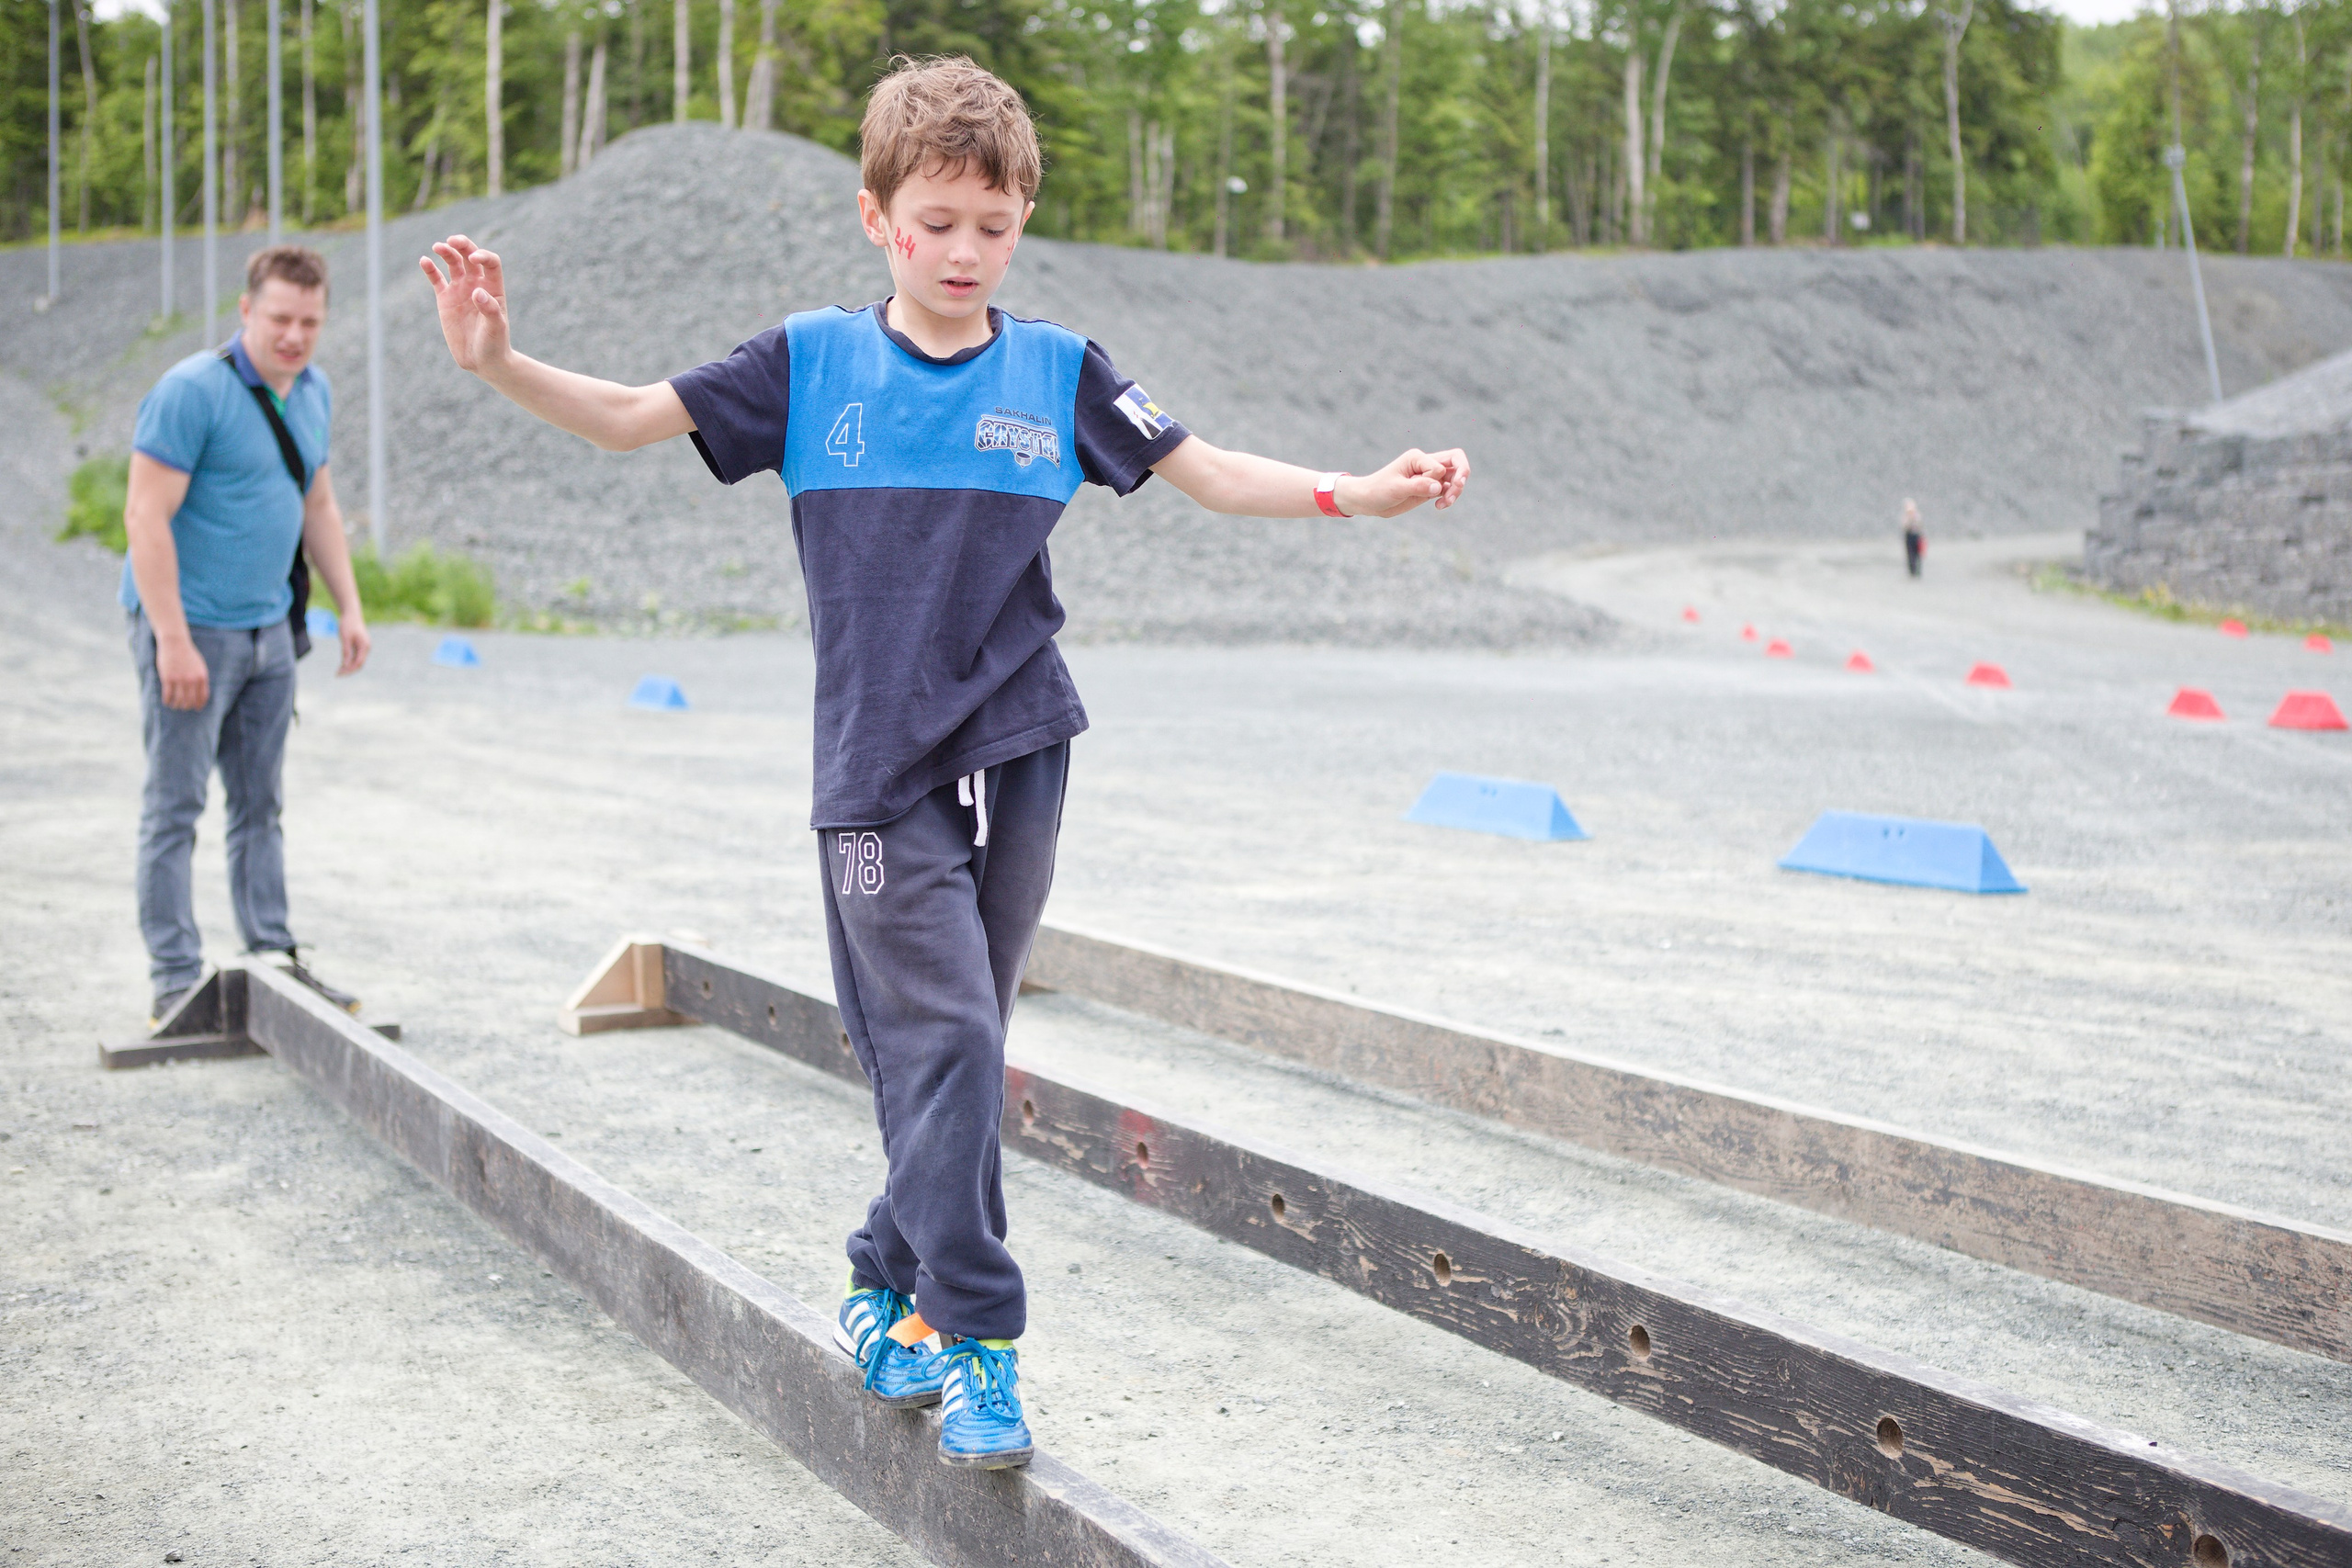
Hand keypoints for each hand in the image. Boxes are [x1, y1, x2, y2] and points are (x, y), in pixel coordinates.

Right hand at [157, 634, 209, 710]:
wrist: (175, 643)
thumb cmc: (187, 654)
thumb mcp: (199, 666)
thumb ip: (200, 678)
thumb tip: (200, 693)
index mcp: (201, 677)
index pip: (203, 696)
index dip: (199, 704)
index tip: (196, 708)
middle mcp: (192, 680)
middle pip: (190, 700)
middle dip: (187, 706)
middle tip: (184, 707)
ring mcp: (179, 679)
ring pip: (179, 700)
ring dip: (177, 705)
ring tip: (175, 706)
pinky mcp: (167, 678)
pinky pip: (168, 695)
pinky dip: (167, 701)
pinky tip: (167, 702)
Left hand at [337, 614, 371, 675]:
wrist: (351, 613)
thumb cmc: (347, 624)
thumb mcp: (345, 638)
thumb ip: (346, 651)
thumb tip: (346, 665)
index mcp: (364, 646)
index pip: (358, 663)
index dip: (349, 670)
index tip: (339, 674)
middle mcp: (366, 648)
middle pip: (359, 664)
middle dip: (349, 670)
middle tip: (337, 675)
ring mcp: (363, 647)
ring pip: (357, 661)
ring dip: (349, 667)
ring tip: (338, 671)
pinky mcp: (359, 645)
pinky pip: (355, 656)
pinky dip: (349, 661)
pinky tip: (342, 664)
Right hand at [422, 236, 512, 374]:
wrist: (482, 361)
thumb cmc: (494, 344)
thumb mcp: (496, 328)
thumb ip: (489, 309)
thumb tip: (477, 292)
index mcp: (493, 288)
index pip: (491, 263)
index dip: (483, 255)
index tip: (474, 258)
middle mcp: (477, 285)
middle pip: (469, 256)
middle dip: (462, 245)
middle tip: (452, 241)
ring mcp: (460, 290)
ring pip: (452, 263)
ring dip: (446, 252)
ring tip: (438, 247)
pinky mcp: (445, 299)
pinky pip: (436, 279)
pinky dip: (430, 269)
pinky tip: (424, 261)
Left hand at [1340, 448, 1470, 517]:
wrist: (1368, 501)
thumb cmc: (1378, 490)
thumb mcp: (1396, 488)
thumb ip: (1418, 486)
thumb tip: (1439, 487)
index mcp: (1417, 457)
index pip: (1439, 465)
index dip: (1433, 479)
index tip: (1416, 487)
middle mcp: (1426, 463)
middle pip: (1456, 461)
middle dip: (1461, 477)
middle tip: (1454, 492)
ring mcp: (1429, 476)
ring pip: (1454, 477)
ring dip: (1455, 491)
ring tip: (1445, 504)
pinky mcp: (1429, 488)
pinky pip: (1448, 489)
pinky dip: (1449, 498)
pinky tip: (1439, 506)